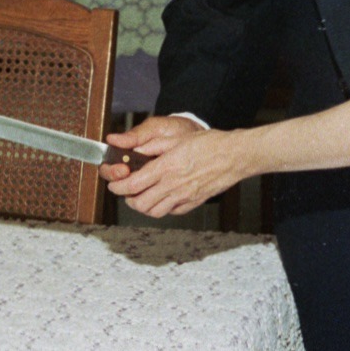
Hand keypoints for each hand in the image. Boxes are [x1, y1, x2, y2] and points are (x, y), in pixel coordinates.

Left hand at [101, 121, 247, 216]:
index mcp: (166, 167)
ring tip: (142, 197)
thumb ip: (152, 147)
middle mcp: (173, 185)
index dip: (119, 187)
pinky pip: (172, 212)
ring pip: (154, 211)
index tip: (115, 184)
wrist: (234, 156)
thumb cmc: (209, 144)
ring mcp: (184, 197)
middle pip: (140, 203)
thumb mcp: (176, 138)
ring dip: (143, 206)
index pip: (133, 184)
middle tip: (126, 192)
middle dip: (128, 199)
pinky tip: (162, 198)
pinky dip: (162, 208)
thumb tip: (134, 150)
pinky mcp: (194, 202)